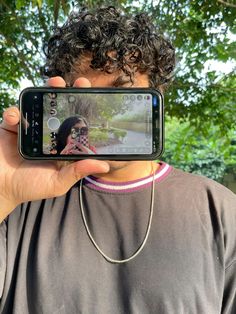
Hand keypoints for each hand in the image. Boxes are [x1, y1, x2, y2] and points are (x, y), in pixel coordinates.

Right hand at [0, 77, 108, 221]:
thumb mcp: (58, 182)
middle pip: (59, 108)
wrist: (1, 187)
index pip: (75, 123)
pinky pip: (13, 113)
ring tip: (55, 83)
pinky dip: (14, 112)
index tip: (96, 97)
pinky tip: (16, 117)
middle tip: (79, 83)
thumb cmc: (30, 186)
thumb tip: (104, 166)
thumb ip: (77, 172)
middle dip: (69, 93)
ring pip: (38, 104)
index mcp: (60, 143)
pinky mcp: (10, 127)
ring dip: (46, 91)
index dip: (85, 109)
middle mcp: (46, 132)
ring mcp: (28, 127)